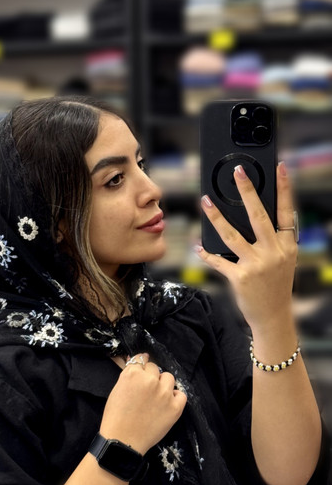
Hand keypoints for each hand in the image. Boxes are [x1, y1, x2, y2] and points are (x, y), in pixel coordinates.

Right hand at [100, 353, 186, 453]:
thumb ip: (128, 375)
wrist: (122, 441)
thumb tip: (136, 363)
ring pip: (169, 378)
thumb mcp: (117, 389)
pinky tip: (168, 403)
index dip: (141, 365)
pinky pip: (181, 394)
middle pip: (155, 368)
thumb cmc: (115, 417)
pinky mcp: (175, 407)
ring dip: (163, 384)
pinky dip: (176, 397)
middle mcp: (151, 380)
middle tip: (146, 388)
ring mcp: (165, 393)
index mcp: (133, 374)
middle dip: (150, 376)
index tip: (142, 369)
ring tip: (157, 396)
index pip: (141, 359)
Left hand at [197, 162, 297, 332]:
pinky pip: (219, 261)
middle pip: (258, 216)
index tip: (279, 168)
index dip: (284, 189)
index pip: (287, 212)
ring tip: (205, 201)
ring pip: (232, 235)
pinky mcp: (240, 278)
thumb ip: (275, 240)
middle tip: (239, 172)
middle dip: (248, 192)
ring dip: (216, 217)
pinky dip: (206, 254)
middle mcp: (273, 253)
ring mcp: (257, 265)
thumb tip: (256, 216)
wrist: (273, 317)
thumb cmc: (275, 286)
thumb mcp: (284, 261)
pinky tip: (198, 246)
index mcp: (287, 246)